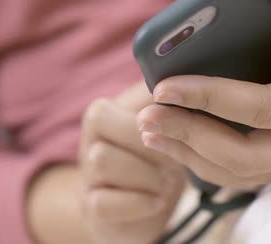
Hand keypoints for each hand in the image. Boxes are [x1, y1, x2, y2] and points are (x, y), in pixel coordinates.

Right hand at [80, 86, 185, 243]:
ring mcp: (87, 179)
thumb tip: (183, 61)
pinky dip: (138, 202)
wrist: (146, 200)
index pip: (102, 111)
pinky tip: (158, 199)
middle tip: (174, 157)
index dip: (140, 119)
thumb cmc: (159, 152)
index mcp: (102, 116)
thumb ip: (167, 93)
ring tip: (169, 181)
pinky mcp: (94, 210)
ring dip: (145, 175)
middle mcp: (88, 145)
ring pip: (100, 164)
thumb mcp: (164, 118)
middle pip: (99, 137)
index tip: (171, 124)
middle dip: (145, 148)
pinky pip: (103, 203)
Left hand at [136, 0, 270, 188]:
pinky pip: (240, 174)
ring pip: (240, 173)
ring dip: (189, 155)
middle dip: (192, 136)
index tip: (165, 86)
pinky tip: (172, 141)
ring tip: (149, 130)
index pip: (264, 109)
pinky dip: (201, 161)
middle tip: (147, 115)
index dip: (212, 98)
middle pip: (248, 154)